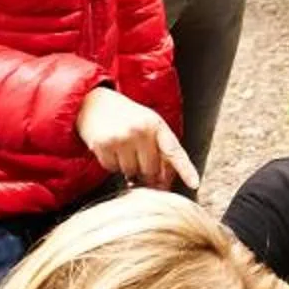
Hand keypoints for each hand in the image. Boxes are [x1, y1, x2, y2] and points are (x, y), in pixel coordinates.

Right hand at [78, 87, 199, 191]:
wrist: (94, 103)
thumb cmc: (127, 118)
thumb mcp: (149, 126)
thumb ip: (161, 151)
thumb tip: (163, 183)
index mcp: (157, 125)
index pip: (174, 151)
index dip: (186, 169)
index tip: (195, 184)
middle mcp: (140, 130)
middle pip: (150, 170)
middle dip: (145, 169)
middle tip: (137, 155)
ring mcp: (121, 137)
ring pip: (131, 172)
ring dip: (127, 167)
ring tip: (122, 147)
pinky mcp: (103, 144)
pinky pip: (112, 169)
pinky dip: (111, 163)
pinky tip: (110, 148)